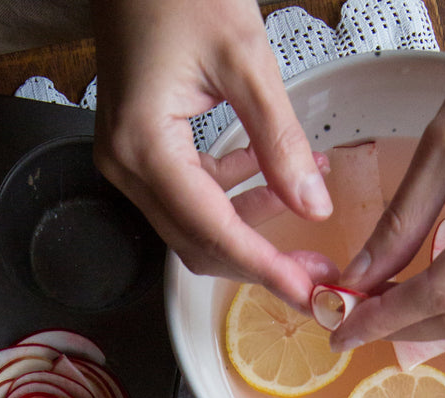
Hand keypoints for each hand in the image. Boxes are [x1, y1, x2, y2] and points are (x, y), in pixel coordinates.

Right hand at [91, 0, 335, 308]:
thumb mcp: (244, 58)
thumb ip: (280, 139)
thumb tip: (312, 205)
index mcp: (144, 148)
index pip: (212, 233)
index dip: (265, 269)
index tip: (308, 292)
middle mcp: (126, 166)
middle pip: (199, 245)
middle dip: (261, 262)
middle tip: (317, 270)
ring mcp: (128, 161)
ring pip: (195, 226)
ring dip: (252, 228)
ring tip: (307, 217)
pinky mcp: (140, 148)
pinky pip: (189, 194)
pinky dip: (232, 196)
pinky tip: (274, 180)